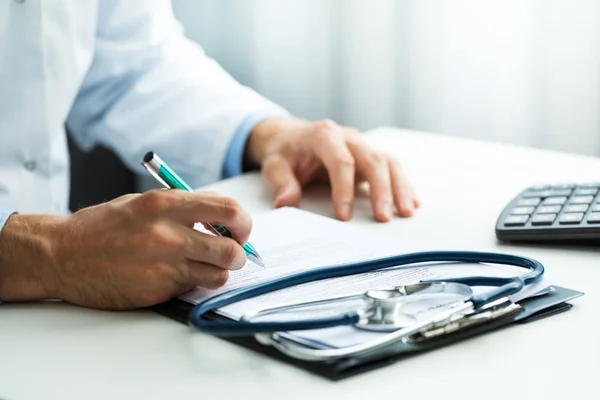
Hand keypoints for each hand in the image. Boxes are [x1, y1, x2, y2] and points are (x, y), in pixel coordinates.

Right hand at [0, 190, 251, 309]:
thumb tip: (221, 217)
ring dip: (218, 272)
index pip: (228, 210)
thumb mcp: (143, 202)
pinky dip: (192, 284)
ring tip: (202, 267)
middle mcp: (169, 234)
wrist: (62, 254)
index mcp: (166, 204)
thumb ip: (183, 207)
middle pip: (232, 249)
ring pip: (218, 275)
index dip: (243, 223)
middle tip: (230, 254)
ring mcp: (163, 264)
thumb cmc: (102, 226)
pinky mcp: (157, 289)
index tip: (240, 230)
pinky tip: (174, 276)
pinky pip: (192, 289)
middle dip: (238, 255)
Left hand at [245, 117, 419, 221]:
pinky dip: (403, 184)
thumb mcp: (274, 165)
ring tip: (407, 212)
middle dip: (381, 189)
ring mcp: (362, 145)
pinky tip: (412, 203)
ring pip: (388, 162)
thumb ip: (281, 183)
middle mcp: (348, 137)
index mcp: (324, 135)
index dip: (344, 189)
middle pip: (373, 159)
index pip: (341, 162)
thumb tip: (286, 202)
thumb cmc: (285, 152)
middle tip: (384, 217)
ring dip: (400, 187)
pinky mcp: (369, 156)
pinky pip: (392, 167)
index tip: (344, 216)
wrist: (291, 137)